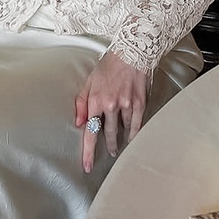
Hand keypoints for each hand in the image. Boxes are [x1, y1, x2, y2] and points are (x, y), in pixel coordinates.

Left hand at [75, 51, 148, 172]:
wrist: (131, 52)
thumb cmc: (109, 65)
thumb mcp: (89, 81)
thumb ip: (82, 102)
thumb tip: (79, 123)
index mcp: (96, 100)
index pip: (90, 132)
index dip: (88, 151)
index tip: (87, 165)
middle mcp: (110, 105)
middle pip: (108, 134)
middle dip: (109, 146)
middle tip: (109, 153)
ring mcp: (126, 105)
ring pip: (122, 130)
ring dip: (120, 140)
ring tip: (118, 146)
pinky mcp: (139, 103)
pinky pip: (136, 124)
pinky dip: (134, 134)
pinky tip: (132, 139)